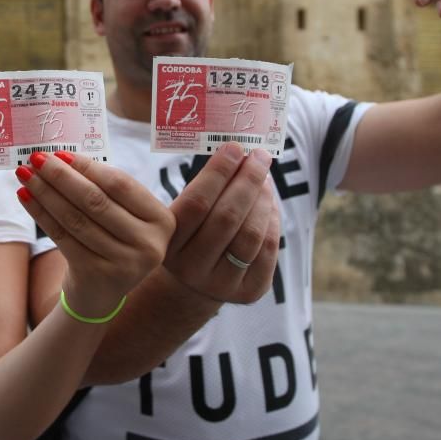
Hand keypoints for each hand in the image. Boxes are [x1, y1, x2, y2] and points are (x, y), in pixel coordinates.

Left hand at [16, 151, 173, 318]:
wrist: (102, 293)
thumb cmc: (112, 240)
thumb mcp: (123, 216)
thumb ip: (105, 189)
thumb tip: (62, 156)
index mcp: (161, 221)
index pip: (120, 184)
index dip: (87, 166)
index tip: (59, 152)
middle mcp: (149, 244)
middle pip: (95, 200)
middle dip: (61, 176)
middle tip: (36, 158)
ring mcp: (124, 263)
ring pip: (76, 218)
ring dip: (46, 193)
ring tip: (25, 175)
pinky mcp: (96, 275)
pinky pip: (62, 237)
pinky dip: (41, 214)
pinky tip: (25, 197)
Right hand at [166, 143, 279, 303]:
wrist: (194, 283)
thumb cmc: (190, 233)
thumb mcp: (183, 213)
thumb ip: (205, 188)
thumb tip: (240, 152)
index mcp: (169, 243)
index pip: (197, 203)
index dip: (218, 173)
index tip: (235, 147)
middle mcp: (191, 268)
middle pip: (227, 218)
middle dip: (247, 181)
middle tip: (259, 156)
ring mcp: (221, 284)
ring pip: (251, 234)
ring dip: (263, 199)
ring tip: (264, 177)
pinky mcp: (248, 292)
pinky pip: (267, 250)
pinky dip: (271, 220)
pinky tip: (268, 202)